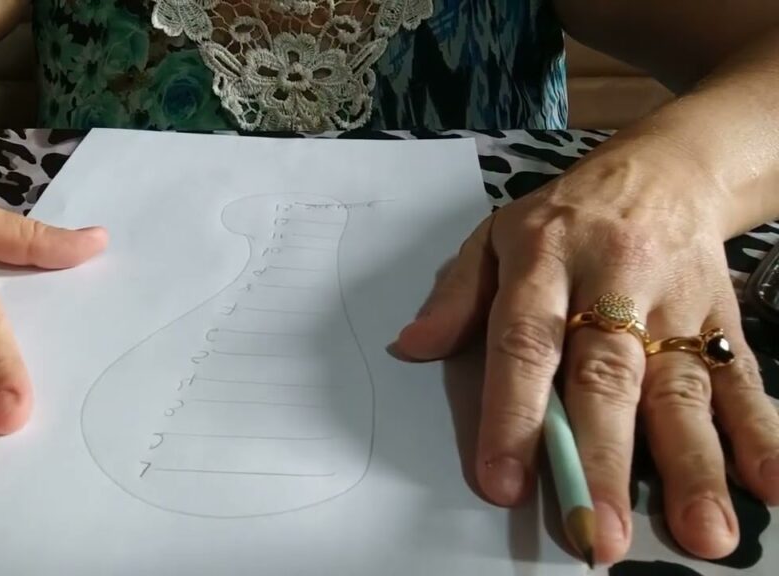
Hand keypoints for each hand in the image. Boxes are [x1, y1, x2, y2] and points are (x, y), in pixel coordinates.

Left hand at [394, 140, 778, 562]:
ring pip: (679, 388)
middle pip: (606, 377)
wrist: (663, 171)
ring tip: (701, 533)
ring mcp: (673, 307)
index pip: (523, 343)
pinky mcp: (720, 321)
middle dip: (604, 459)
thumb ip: (456, 296)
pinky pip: (740, 378)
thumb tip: (410, 347)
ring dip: (691, 464)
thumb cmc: (565, 218)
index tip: (502, 483)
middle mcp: (612, 286)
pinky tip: (771, 487)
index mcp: (543, 263)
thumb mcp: (495, 237)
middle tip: (598, 532)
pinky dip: (760, 433)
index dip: (513, 413)